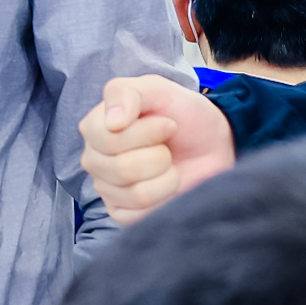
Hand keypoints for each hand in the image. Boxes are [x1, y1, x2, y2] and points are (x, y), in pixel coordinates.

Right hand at [80, 73, 235, 221]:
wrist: (211, 144)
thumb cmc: (183, 115)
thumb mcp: (159, 89)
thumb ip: (128, 92)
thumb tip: (113, 122)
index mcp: (94, 127)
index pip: (110, 139)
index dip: (149, 131)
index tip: (168, 122)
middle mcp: (94, 159)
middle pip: (123, 168)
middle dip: (160, 155)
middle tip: (169, 145)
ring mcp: (106, 189)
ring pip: (137, 194)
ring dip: (167, 177)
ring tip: (170, 164)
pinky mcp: (122, 213)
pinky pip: (141, 215)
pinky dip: (165, 198)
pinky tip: (167, 184)